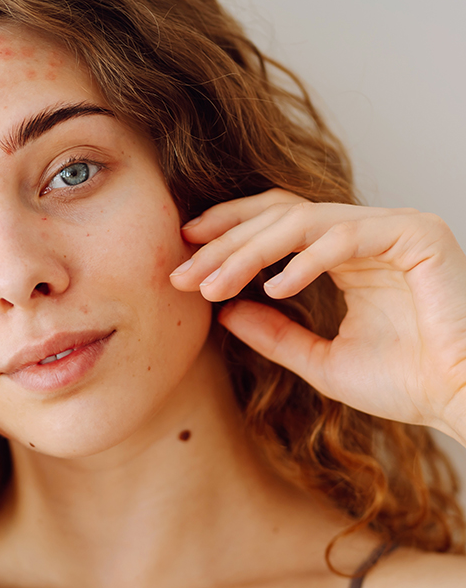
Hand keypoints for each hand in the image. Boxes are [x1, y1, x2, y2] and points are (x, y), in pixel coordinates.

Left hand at [170, 189, 465, 442]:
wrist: (464, 402)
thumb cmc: (404, 383)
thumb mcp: (318, 359)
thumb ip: (274, 332)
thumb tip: (224, 310)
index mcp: (344, 254)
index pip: (274, 223)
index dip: (226, 232)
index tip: (183, 251)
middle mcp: (365, 232)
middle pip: (277, 215)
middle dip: (223, 242)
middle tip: (181, 271)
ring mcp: (391, 227)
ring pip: (301, 221)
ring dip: (249, 251)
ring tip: (212, 284)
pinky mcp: (416, 234)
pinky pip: (344, 236)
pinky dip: (304, 261)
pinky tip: (271, 288)